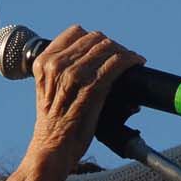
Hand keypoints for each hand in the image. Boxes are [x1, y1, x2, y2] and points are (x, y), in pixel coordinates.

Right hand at [27, 26, 144, 171]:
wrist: (51, 149)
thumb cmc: (54, 123)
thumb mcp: (50, 89)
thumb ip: (64, 70)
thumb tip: (94, 57)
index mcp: (44, 61)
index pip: (76, 32)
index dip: (95, 39)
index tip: (106, 48)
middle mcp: (57, 64)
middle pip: (95, 39)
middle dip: (113, 45)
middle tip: (124, 57)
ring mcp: (74, 75)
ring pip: (108, 48)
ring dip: (124, 52)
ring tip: (132, 60)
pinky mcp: (91, 88)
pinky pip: (116, 63)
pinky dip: (130, 60)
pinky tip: (137, 63)